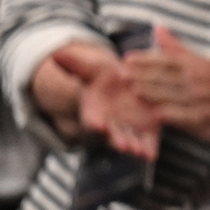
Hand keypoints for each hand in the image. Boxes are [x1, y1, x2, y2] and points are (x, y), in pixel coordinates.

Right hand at [34, 41, 157, 155]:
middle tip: (123, 145)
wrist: (126, 83)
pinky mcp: (146, 130)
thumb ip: (77, 65)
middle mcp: (111, 124)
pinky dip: (150, 149)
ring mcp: (128, 129)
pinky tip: (152, 155)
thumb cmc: (104, 77)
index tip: (97, 124)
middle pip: (113, 135)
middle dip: (118, 140)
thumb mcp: (93, 69)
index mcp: (94, 111)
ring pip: (131, 141)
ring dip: (135, 147)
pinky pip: (148, 142)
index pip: (92, 118)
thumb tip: (57, 54)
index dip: (94, 122)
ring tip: (140, 152)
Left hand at [127, 27, 209, 144]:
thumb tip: (158, 28)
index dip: (146, 59)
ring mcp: (202, 102)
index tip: (127, 58)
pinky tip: (153, 114)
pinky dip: (168, 114)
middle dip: (141, 75)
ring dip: (149, 93)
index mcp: (199, 66)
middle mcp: (199, 82)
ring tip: (130, 89)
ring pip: (170, 96)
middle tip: (120, 74)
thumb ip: (180, 49)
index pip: (167, 60)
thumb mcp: (208, 62)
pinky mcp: (206, 121)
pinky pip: (183, 117)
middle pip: (164, 77)